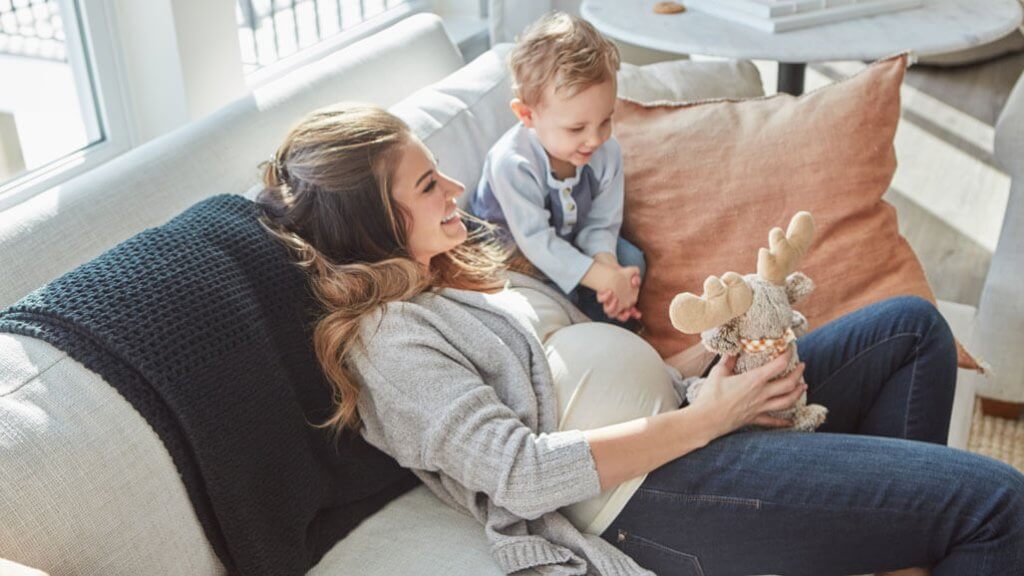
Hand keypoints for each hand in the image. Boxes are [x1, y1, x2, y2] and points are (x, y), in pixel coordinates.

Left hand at [597, 271, 641, 321]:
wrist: (611, 271)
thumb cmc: (623, 276)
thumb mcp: (632, 276)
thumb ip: (636, 278)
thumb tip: (635, 282)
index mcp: (626, 303)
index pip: (631, 312)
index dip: (634, 314)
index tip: (638, 314)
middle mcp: (617, 305)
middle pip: (620, 316)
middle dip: (624, 316)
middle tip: (627, 312)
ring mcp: (609, 302)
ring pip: (608, 311)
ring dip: (612, 308)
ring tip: (616, 299)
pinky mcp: (601, 296)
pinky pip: (601, 300)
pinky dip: (605, 297)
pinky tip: (609, 291)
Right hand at [687, 350, 806, 438]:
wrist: (705, 420)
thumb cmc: (710, 396)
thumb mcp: (718, 372)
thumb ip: (728, 360)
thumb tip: (733, 349)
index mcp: (754, 380)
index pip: (779, 365)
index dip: (788, 355)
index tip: (790, 348)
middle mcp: (761, 394)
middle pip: (789, 384)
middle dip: (798, 374)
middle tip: (802, 367)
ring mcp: (760, 408)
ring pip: (787, 402)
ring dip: (798, 394)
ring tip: (803, 387)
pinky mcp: (754, 419)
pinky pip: (773, 422)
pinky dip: (783, 422)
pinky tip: (790, 422)